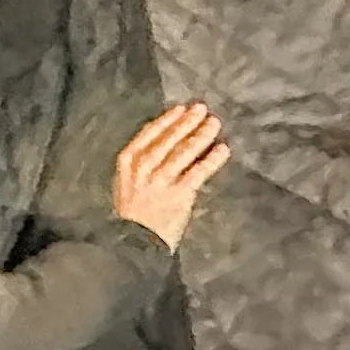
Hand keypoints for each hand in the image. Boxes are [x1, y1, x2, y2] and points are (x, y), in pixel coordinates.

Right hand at [109, 103, 229, 247]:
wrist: (134, 241)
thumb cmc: (132, 211)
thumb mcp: (127, 181)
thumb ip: (141, 162)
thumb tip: (166, 139)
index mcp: (128, 161)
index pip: (149, 133)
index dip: (167, 119)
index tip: (181, 108)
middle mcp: (144, 167)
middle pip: (169, 138)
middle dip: (187, 122)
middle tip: (202, 109)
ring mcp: (162, 180)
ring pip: (185, 151)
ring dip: (202, 135)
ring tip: (214, 124)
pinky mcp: (179, 194)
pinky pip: (199, 172)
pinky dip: (212, 160)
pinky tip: (222, 150)